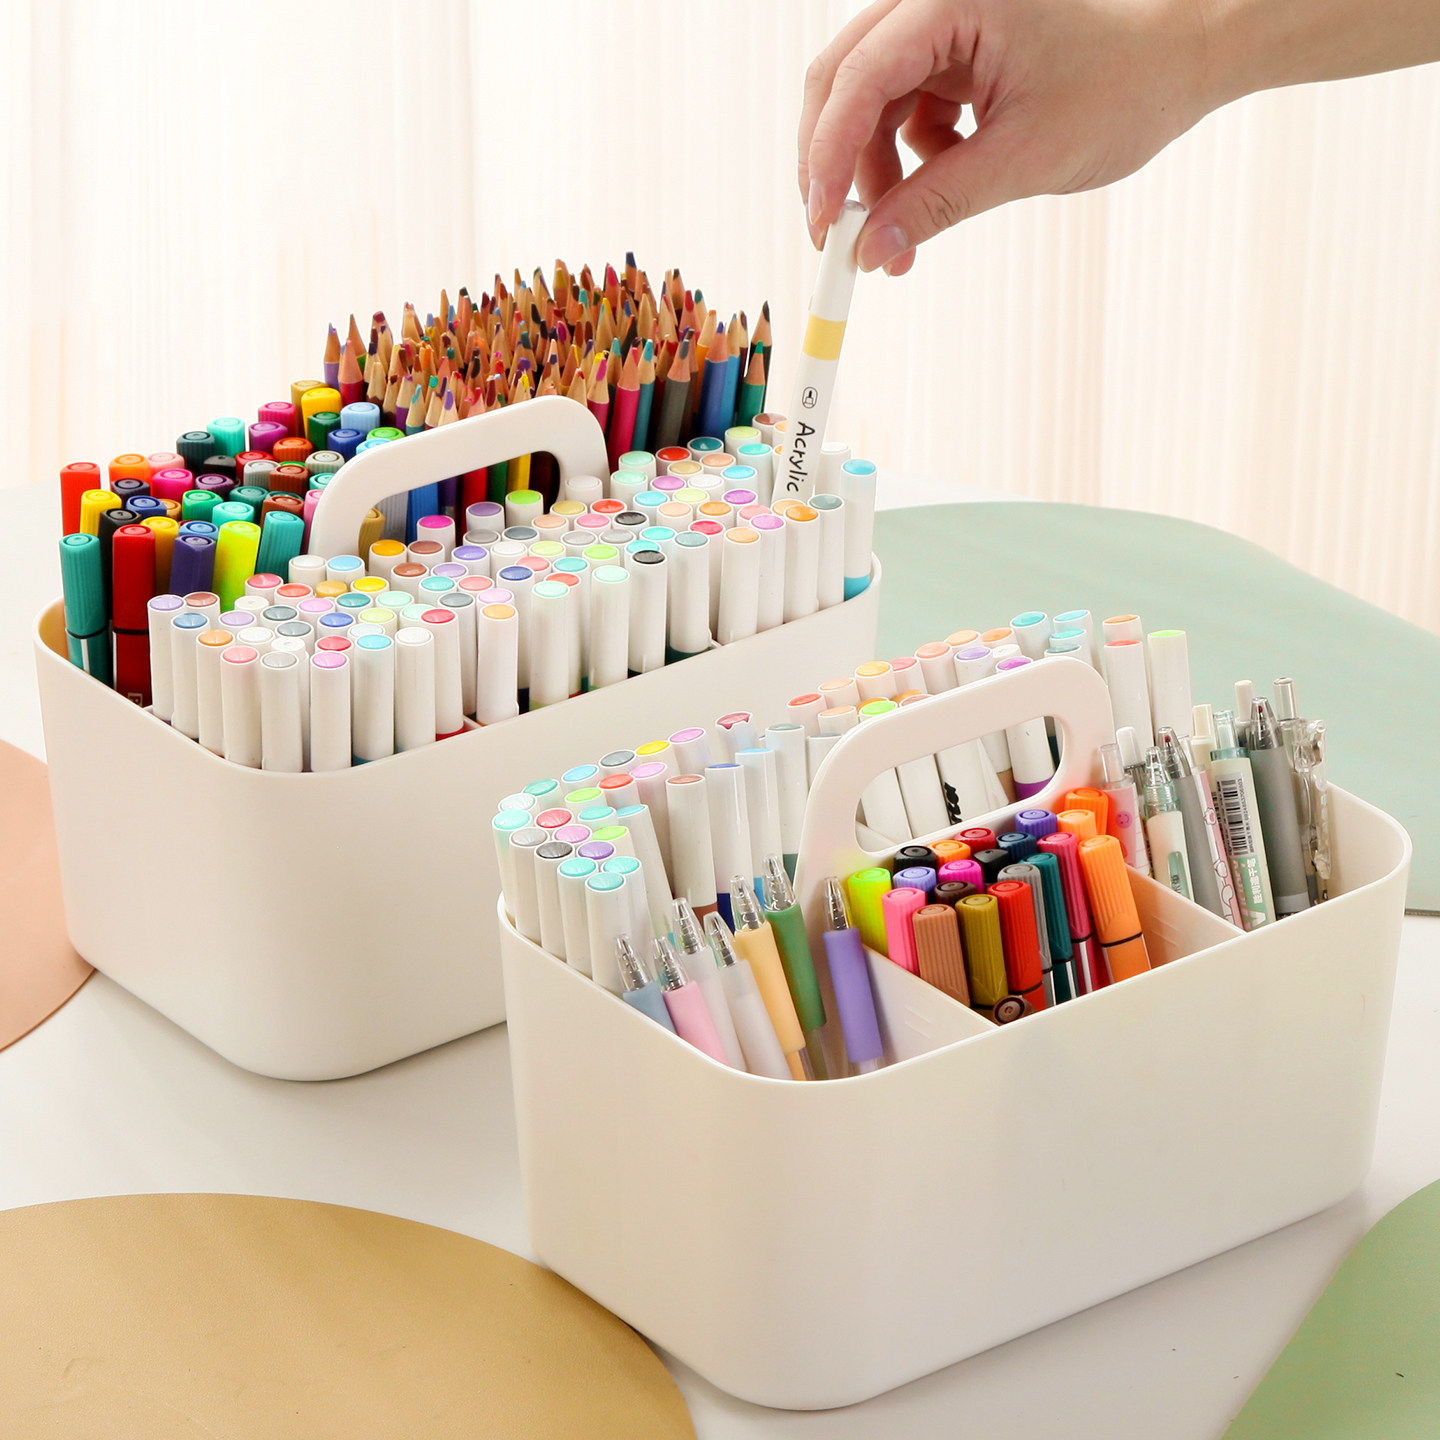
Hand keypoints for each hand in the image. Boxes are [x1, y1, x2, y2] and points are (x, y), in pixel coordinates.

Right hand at [798, 0, 1222, 273]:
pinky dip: (909, 159)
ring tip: (902, 234)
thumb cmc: (1127, 83)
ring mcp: (941, 23)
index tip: (823, 226)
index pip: (857, 78)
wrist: (1183, 58)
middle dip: (836, 167)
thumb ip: (938, 203)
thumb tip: (871, 250)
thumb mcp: (1025, 158)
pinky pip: (901, 110)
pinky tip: (943, 182)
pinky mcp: (952, 51)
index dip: (827, 158)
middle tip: (838, 238)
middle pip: (842, 82)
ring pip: (867, 104)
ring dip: (874, 174)